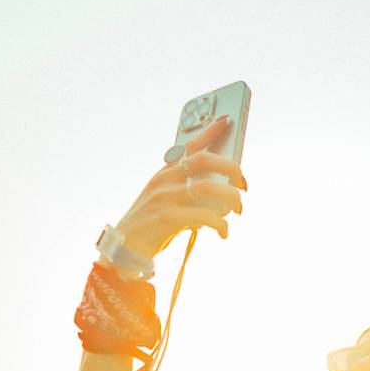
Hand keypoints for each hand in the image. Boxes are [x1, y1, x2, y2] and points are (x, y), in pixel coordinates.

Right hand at [115, 115, 246, 260]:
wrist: (124, 250)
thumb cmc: (152, 226)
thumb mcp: (166, 202)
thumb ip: (187, 192)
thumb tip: (223, 193)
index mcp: (164, 173)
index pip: (189, 145)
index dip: (210, 132)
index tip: (228, 120)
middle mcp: (164, 179)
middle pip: (204, 160)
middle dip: (231, 167)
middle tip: (244, 184)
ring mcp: (163, 196)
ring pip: (208, 187)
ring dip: (230, 197)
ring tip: (238, 209)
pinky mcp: (165, 217)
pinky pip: (203, 215)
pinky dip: (220, 223)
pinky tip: (224, 232)